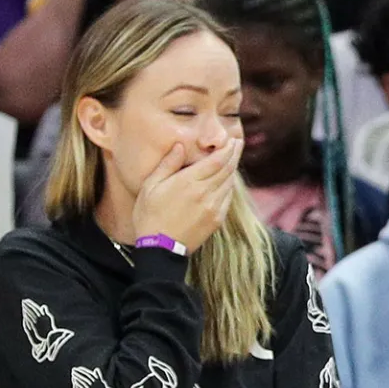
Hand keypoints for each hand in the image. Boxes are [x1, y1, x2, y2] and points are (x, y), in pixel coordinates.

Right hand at [132, 139, 241, 253]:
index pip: (217, 161)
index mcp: (189, 182)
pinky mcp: (217, 219)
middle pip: (227, 170)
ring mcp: (213, 207)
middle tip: (238, 142)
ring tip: (233, 157)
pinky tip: (226, 180)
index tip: (233, 139)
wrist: (161, 248)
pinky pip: (227, 198)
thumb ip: (168, 164)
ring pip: (229, 183)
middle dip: (234, 154)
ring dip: (233, 169)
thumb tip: (181, 145)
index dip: (227, 149)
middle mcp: (205, 193)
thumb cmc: (150, 214)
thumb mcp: (151, 185)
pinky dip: (229, 186)